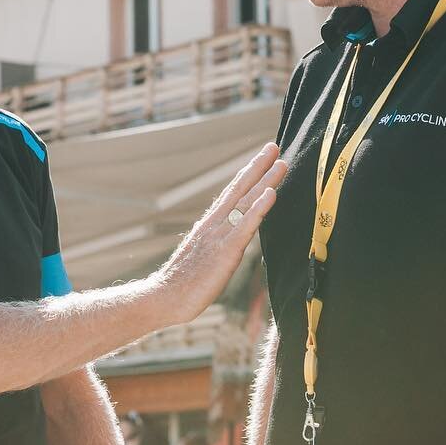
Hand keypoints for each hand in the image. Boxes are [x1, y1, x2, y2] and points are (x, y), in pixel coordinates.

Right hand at [156, 143, 286, 323]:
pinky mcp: (226, 251)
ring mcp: (220, 235)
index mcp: (210, 224)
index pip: (233, 192)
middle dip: (258, 167)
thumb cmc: (184, 283)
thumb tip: (230, 238)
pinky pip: (245, 225)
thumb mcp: (204, 257)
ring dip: (265, 180)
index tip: (263, 157)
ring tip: (281, 163)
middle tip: (274, 146)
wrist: (164, 298)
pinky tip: (271, 193)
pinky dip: (259, 207)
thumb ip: (217, 243)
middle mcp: (215, 223)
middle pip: (240, 189)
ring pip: (245, 202)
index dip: (249, 173)